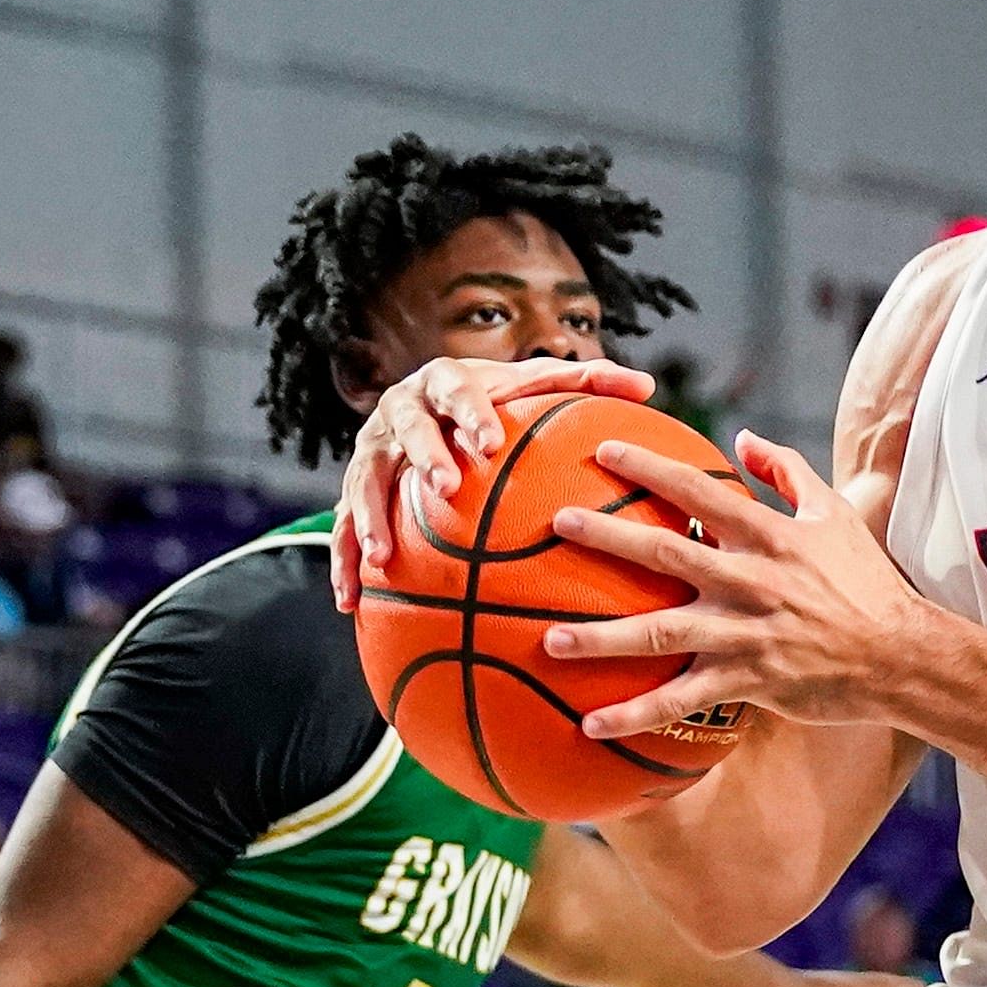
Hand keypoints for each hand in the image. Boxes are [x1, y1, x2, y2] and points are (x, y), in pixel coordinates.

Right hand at [330, 355, 654, 608]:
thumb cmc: (499, 400)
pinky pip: (339, 527)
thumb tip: (647, 385)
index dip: (471, 414)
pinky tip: (351, 603)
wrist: (432, 403)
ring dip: (368, 517)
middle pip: (406, 431)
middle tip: (445, 488)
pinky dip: (343, 563)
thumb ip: (589, 384)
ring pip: (363, 481)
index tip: (490, 441)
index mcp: (445, 383)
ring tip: (382, 557)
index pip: (458, 391)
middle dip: (424, 457)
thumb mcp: (538, 386)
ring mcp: (371, 451)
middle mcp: (400, 412)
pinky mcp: (354, 488)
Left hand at [545, 431, 930, 732]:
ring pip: (660, 633)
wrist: (900, 655)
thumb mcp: (835, 515)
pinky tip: (590, 724)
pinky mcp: (747, 681)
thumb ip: (788, 471)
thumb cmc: (867, 582)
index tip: (601, 450)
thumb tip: (743, 437)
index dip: (649, 468)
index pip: (700, 493)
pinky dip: (635, 714)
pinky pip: (681, 702)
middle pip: (666, 555)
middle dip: (607, 536)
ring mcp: (745, 634)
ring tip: (549, 639)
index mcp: (770, 537)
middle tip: (557, 523)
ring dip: (601, 638)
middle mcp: (750, 581)